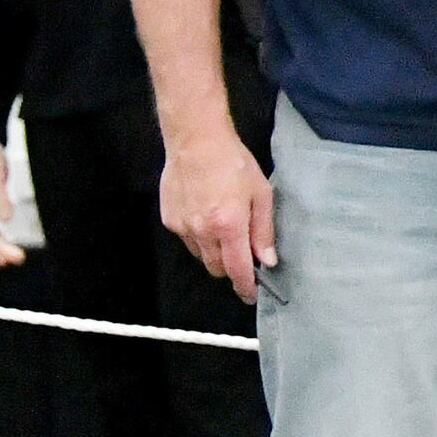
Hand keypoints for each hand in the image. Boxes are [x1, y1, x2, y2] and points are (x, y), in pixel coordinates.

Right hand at [161, 129, 276, 303]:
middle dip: (231, 268)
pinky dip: (199, 237)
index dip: (245, 286)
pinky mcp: (169, 220)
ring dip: (215, 252)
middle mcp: (202, 231)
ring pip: (201, 256)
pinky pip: (187, 240)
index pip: (237, 269)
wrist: (196, 142)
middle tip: (243, 255)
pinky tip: (207, 216)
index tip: (251, 295)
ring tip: (225, 227)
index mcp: (228, 226)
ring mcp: (182, 226)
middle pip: (216, 268)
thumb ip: (263, 231)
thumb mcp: (261, 195)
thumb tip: (267, 260)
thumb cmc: (233, 164)